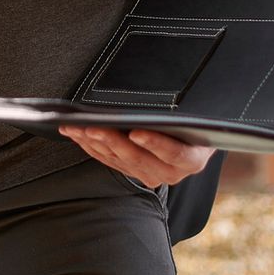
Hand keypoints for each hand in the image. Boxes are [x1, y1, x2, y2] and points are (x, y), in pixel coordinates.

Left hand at [59, 125, 215, 187]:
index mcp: (192, 159)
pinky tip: (77, 134)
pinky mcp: (133, 173)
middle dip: (112, 141)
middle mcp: (171, 172)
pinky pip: (109, 161)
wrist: (197, 139)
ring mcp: (150, 175)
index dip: (155, 144)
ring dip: (95, 143)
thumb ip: (180, 114)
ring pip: (118, 160)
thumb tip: (157, 100)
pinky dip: (91, 146)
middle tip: (92, 128)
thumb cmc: (195, 122)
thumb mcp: (196, 116)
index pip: (174, 153)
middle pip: (138, 158)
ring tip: (76, 127)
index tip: (136, 133)